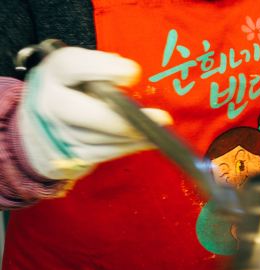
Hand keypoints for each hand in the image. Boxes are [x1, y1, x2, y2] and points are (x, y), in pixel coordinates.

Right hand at [17, 47, 172, 179]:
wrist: (43, 124)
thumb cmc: (73, 90)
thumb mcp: (81, 70)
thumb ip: (102, 67)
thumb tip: (128, 74)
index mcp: (53, 74)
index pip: (72, 66)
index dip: (102, 68)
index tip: (132, 72)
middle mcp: (49, 104)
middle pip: (86, 113)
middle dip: (125, 119)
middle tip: (160, 118)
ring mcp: (57, 134)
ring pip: (101, 138)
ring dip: (134, 135)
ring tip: (158, 127)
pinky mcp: (69, 158)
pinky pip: (105, 153)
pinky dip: (129, 146)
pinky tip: (146, 140)